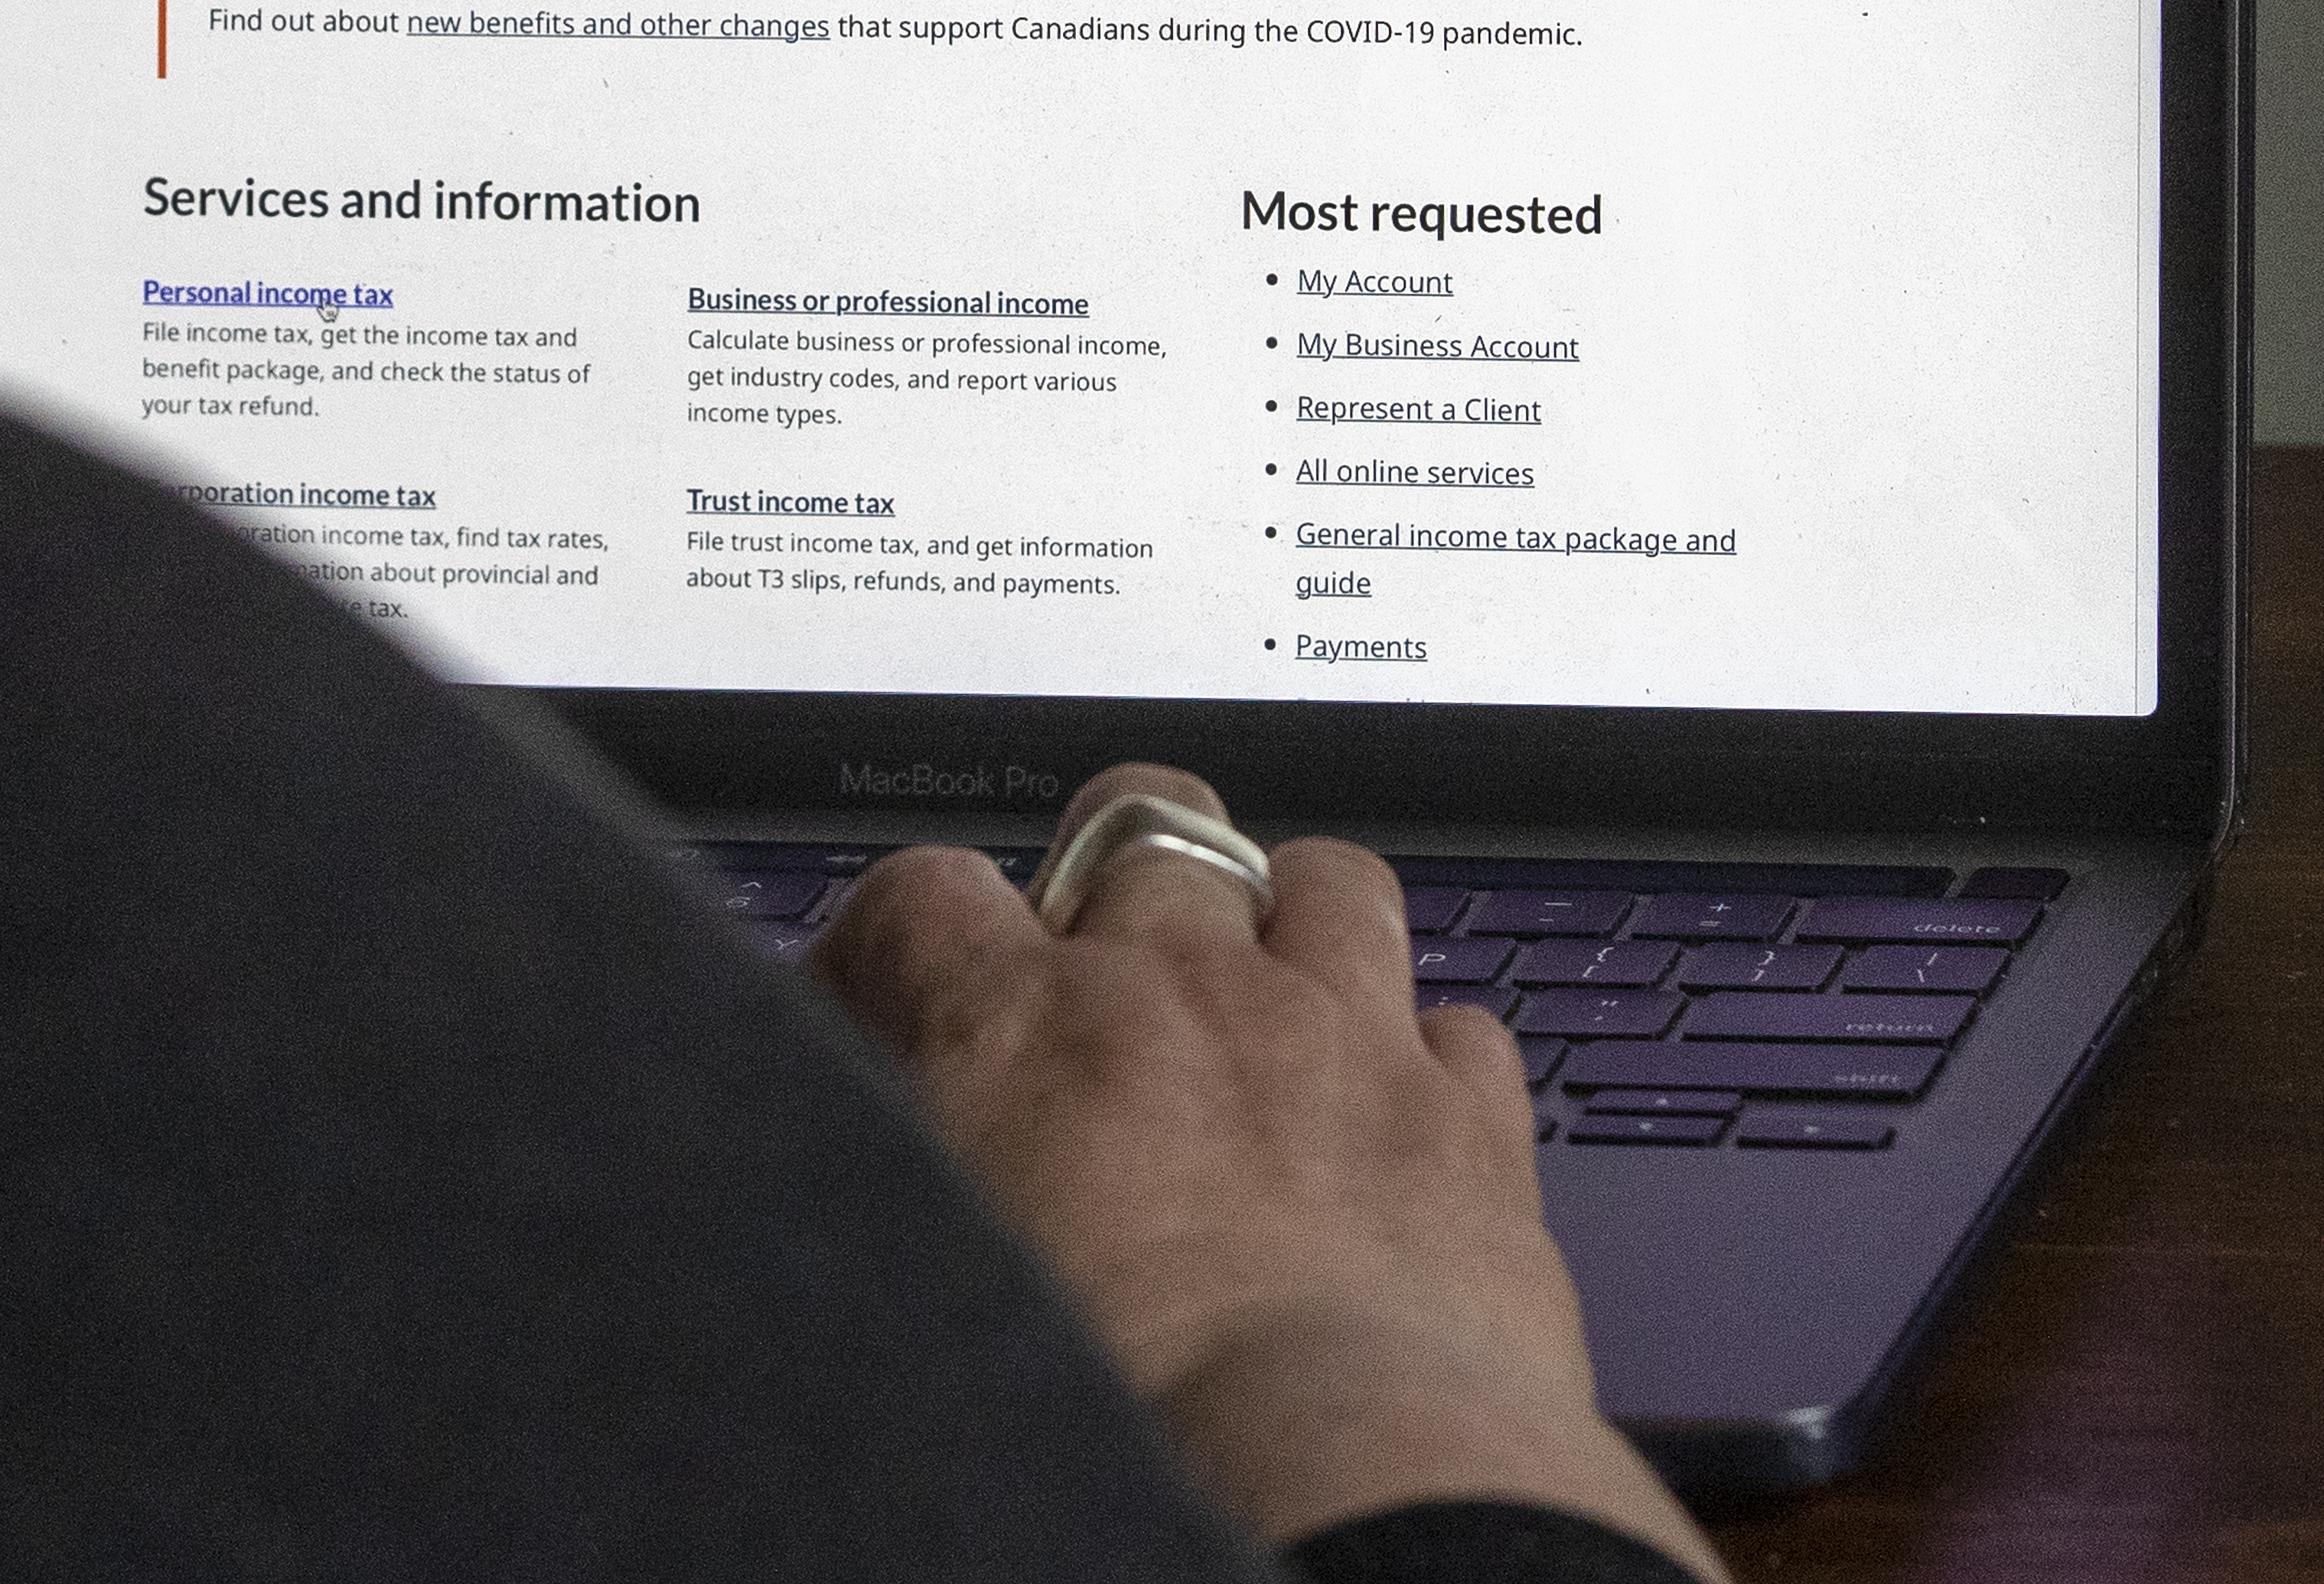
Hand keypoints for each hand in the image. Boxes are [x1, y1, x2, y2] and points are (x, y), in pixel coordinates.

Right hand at [809, 765, 1727, 1578]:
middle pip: (1139, 817)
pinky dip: (1426, 1059)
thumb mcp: (923, 1273)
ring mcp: (1343, 1044)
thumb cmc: (1118, 1422)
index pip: (921, 892)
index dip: (899, 938)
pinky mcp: (1470, 1130)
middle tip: (1097, 968)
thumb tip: (853, 1157)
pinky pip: (1460, 1027)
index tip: (898, 1000)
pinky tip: (1394, 1122)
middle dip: (1112, 872)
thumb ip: (889, 1164)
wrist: (1328, 1506)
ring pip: (1325, 880)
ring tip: (1263, 1003)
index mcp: (1016, 1034)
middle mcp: (1185, 998)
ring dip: (1287, 923)